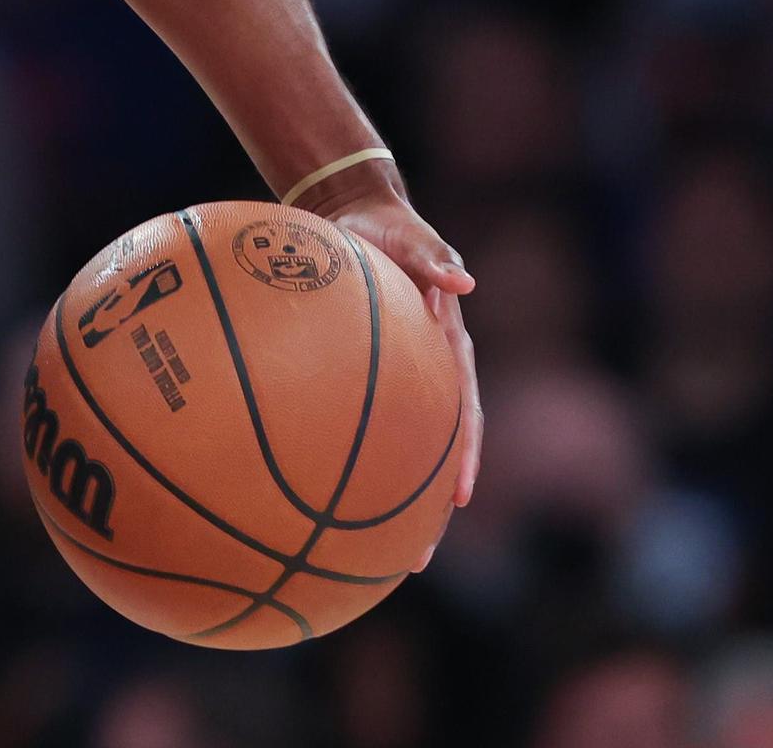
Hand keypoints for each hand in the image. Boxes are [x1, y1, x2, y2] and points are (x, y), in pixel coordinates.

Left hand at [316, 182, 483, 524]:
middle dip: (427, 507)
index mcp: (448, 349)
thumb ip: (435, 258)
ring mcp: (398, 377)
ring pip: (396, 448)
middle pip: (433, 452)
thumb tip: (464, 281)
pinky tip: (307, 490)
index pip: (464, 412)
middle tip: (414, 558)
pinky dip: (343, 456)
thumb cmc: (388, 227)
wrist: (354, 213)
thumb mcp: (412, 237)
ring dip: (388, 500)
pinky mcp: (365, 375)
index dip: (464, 456)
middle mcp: (429, 372)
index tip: (460, 499)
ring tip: (368, 551)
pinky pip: (355, 422)